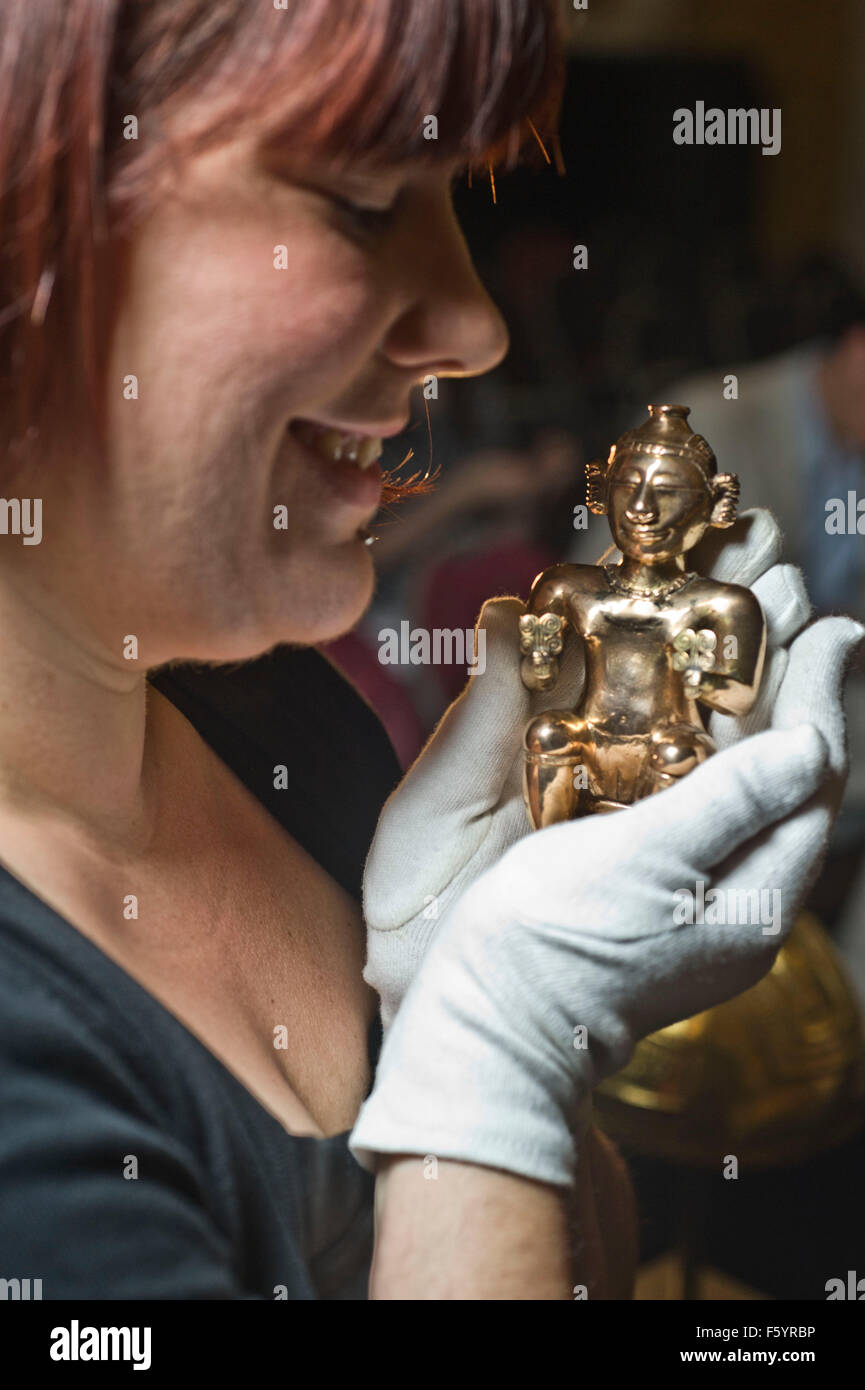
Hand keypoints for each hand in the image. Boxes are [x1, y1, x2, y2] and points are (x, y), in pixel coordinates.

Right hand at [351, 609, 861, 1188]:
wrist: (489, 1025)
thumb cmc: (554, 949)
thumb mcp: (650, 866)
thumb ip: (732, 801)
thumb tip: (812, 742)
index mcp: (754, 893)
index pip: (811, 775)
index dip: (820, 692)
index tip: (833, 623)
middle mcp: (739, 895)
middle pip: (781, 771)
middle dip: (787, 686)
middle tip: (793, 608)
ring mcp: (698, 898)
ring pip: (738, 782)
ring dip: (743, 707)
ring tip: (744, 639)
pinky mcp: (652, 893)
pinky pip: (693, 801)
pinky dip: (695, 745)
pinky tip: (677, 707)